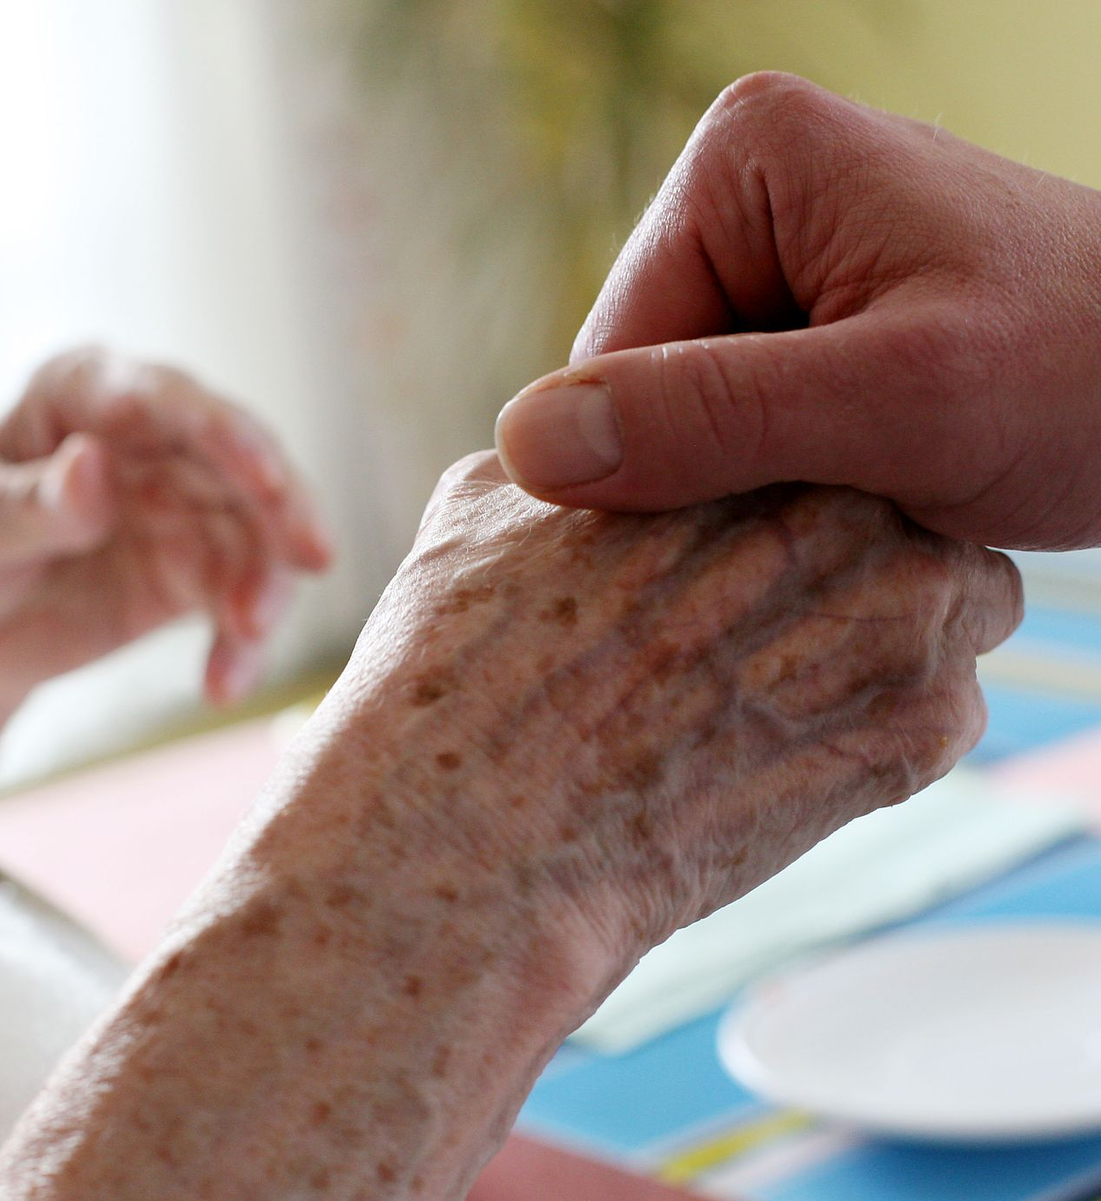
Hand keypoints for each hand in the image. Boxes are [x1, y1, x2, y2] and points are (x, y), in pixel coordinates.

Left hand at [0, 347, 330, 711]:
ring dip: (267, 586)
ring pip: (258, 536)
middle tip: (311, 560)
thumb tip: (96, 469)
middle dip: (281, 512)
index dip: (228, 434)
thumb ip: (23, 503)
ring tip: (247, 637)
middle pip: (242, 466)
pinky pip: (241, 600)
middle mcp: (154, 441)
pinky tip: (223, 684)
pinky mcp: (199, 571)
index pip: (171, 401)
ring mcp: (184, 506)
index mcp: (87, 393)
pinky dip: (243, 645)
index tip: (268, 479)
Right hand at [0, 457, 1018, 1200]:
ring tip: (803, 653)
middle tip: (818, 566)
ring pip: (958, 612)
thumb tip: (605, 431)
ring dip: (904, 625)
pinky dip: (892, 716)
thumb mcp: (482, 526)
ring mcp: (840, 663)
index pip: (839, 410)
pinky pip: (933, 717)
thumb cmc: (438, 692)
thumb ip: (566, 468)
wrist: (445, 862)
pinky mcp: (862, 775)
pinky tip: (799, 729)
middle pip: (925, 510)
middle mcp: (786, 551)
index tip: (803, 475)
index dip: (831, 445)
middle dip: (882, 534)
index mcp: (701, 470)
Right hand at [495, 71, 1100, 550]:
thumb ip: (711, 417)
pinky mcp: (804, 324)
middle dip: (711, 478)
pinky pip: (738, 428)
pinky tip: (853, 501)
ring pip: (687, 424)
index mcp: (741, 162)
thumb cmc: (1083, 373)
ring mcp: (775, 261)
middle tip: (817, 523)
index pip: (608, 356)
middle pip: (644, 391)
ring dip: (748, 492)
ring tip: (849, 509)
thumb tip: (521, 443)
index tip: (752, 528)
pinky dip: (779, 488)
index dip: (658, 465)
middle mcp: (743, 197)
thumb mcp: (896, 402)